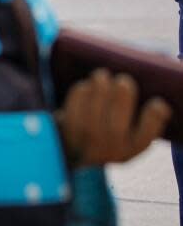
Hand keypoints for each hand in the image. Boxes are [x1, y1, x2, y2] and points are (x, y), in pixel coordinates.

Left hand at [56, 69, 170, 165]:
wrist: (72, 150)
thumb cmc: (107, 133)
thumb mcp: (127, 133)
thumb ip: (140, 117)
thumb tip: (158, 84)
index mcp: (132, 147)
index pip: (147, 135)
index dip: (154, 117)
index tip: (157, 102)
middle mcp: (110, 148)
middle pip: (119, 121)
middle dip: (123, 95)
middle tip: (123, 80)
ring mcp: (86, 140)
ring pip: (94, 109)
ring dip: (100, 86)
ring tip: (102, 75)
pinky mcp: (67, 128)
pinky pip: (75, 104)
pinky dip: (82, 91)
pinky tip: (87, 86)